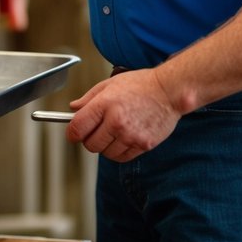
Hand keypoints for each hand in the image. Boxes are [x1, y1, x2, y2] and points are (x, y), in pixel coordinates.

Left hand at [65, 69, 180, 161]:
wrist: (169, 91)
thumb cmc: (141, 85)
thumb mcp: (110, 84)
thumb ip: (89, 98)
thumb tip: (73, 108)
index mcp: (105, 104)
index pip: (78, 128)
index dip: (72, 133)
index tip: (73, 133)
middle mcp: (116, 121)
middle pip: (90, 144)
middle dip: (89, 139)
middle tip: (95, 130)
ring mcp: (130, 135)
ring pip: (105, 153)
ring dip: (105, 146)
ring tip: (113, 132)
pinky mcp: (143, 145)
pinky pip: (122, 157)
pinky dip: (118, 152)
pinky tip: (123, 139)